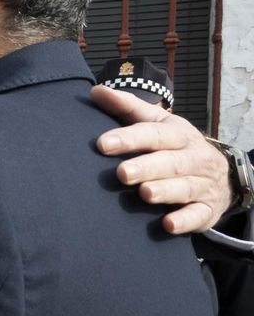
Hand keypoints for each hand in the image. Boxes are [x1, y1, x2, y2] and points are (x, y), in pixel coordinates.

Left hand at [92, 85, 233, 233]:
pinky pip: (198, 215)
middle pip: (171, 162)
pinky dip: (185, 220)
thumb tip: (95, 91)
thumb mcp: (158, 124)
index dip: (130, 138)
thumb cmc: (175, 147)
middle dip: (147, 167)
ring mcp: (203, 184)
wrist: (220, 176)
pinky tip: (168, 224)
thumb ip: (128, 109)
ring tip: (144, 193)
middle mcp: (195, 158)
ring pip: (185, 187)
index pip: (155, 133)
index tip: (102, 144)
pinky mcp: (207, 210)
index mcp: (179, 135)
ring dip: (165, 190)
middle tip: (122, 173)